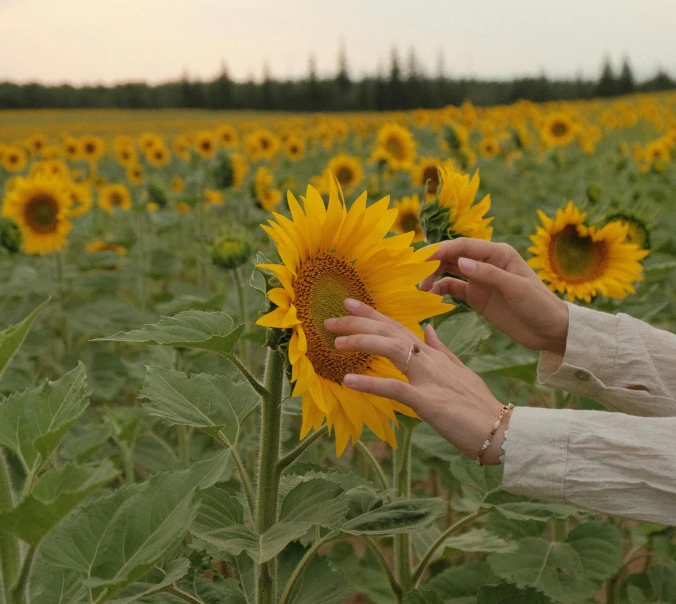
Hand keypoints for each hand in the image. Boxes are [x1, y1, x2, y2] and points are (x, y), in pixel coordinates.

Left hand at [325, 299, 510, 464]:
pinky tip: (349, 380)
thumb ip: (441, 349)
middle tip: (330, 320)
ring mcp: (429, 379)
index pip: (398, 327)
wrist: (501, 429)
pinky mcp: (429, 402)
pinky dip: (371, 384)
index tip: (348, 304)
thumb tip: (427, 329)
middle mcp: (429, 360)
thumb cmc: (478, 404)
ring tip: (336, 343)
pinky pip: (396, 389)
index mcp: (433, 355)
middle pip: (390, 332)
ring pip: (392, 350)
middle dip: (358, 322)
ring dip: (362, 343)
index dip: (372, 314)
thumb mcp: (459, 370)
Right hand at [419, 238, 568, 355]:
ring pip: (450, 271)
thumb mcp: (516, 288)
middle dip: (433, 262)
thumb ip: (489, 275)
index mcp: (498, 254)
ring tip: (421, 287)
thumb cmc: (539, 304)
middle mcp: (486, 263)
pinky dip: (441, 290)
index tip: (423, 259)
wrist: (550, 330)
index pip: (464, 246)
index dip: (443, 249)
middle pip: (453, 256)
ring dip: (434, 276)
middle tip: (416, 274)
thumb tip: (461, 262)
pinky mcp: (477, 297)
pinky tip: (430, 295)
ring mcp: (480, 280)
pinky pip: (454, 289)